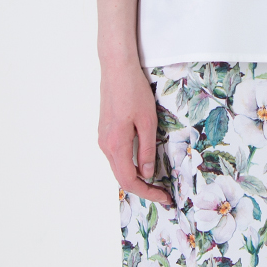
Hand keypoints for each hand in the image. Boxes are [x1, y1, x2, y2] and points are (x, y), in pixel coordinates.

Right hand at [98, 59, 173, 206]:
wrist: (116, 68)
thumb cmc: (133, 91)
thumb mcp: (148, 122)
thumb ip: (147, 150)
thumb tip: (147, 173)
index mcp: (116, 144)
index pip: (129, 181)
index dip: (147, 193)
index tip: (164, 198)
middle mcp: (105, 145)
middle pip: (122, 178)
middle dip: (143, 189)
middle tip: (163, 194)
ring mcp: (103, 138)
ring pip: (118, 168)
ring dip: (136, 178)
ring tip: (156, 181)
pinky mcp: (105, 132)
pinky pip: (116, 156)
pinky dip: (129, 166)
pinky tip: (143, 163)